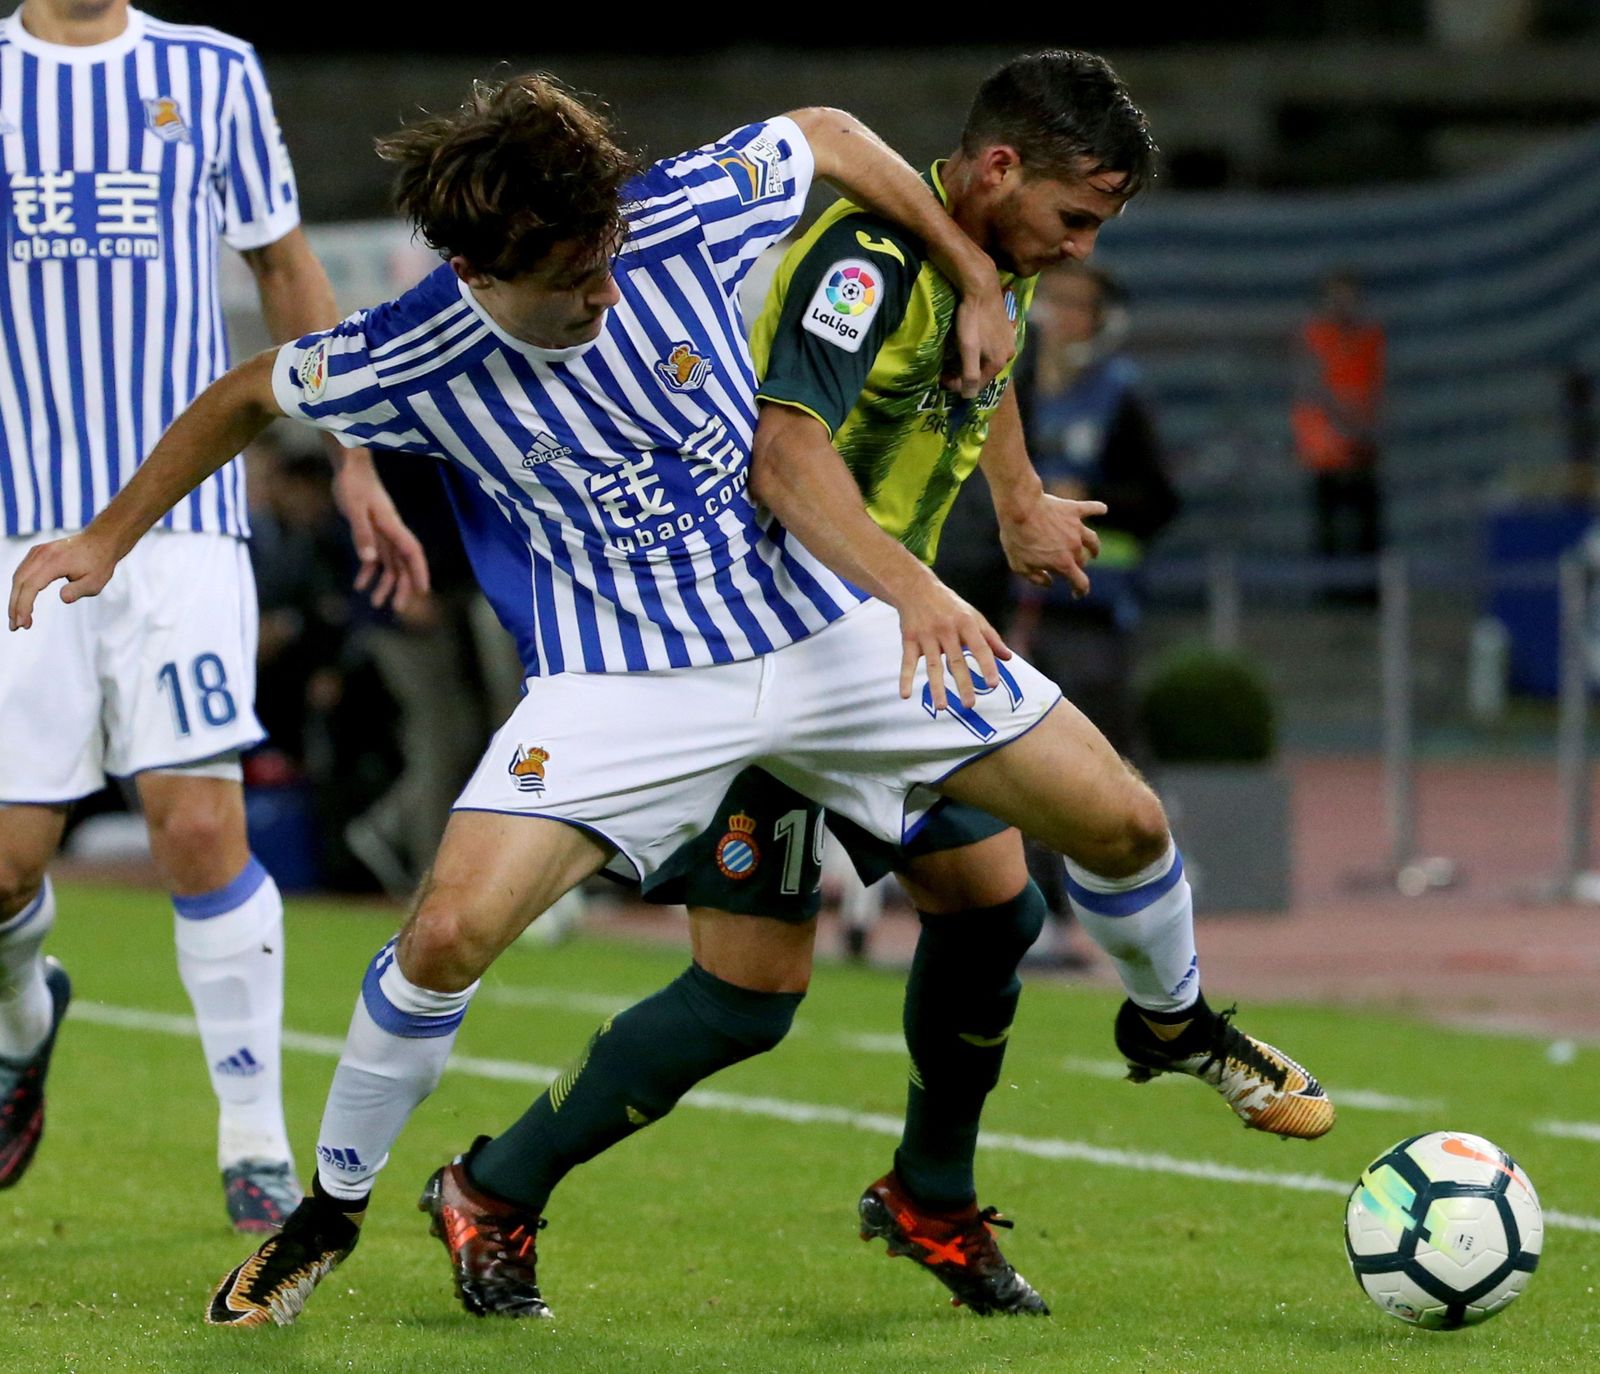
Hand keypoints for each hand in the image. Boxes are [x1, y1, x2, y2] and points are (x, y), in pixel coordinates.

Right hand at [8, 531, 117, 629]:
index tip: (23, 623)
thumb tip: (64, 598)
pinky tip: (22, 602)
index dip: (23, 606)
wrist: (101, 541)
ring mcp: (37, 552)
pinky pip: (22, 571)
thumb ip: (78, 590)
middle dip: (14, 606)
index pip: (31, 586)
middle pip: (19, 582)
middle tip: (15, 627)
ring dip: (15, 598)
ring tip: (16, 618)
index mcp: (54, 562)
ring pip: (18, 577)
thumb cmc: (99, 563)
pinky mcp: (37, 552)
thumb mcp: (95, 582)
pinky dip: (19, 588)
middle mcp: (41, 555)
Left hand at [331, 451, 430, 611]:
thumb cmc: (352, 483)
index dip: (419, 572)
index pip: (412, 552)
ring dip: (386, 584)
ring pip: (391, 563)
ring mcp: (383, 533)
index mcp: (392, 526)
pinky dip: (369, 572)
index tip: (423, 591)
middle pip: (404, 563)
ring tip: (376, 603)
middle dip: (403, 586)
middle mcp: (392, 532)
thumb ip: (361, 534)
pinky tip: (359, 585)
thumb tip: (369, 560)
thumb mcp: (354, 509)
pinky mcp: (372, 532)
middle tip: (398, 609)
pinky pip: (375, 556)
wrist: (349, 465)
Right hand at [890, 570, 1012, 710]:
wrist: (916, 588)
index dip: (987, 666)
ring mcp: (927, 634)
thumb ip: (991, 638)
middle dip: (963, 684)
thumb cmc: (950, 606)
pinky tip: (905, 695)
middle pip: (956, 661)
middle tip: (970, 705)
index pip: (980, 648)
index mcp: (966, 623)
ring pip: (933, 665)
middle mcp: (947, 629)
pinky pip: (907, 662)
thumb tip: (1008, 658)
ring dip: (937, 687)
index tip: (993, 684)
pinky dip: (905, 678)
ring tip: (942, 707)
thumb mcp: (974, 616)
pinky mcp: (909, 638)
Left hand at [945, 282, 1015, 398]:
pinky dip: (979, 352)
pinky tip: (969, 345)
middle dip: (965, 374)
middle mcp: (1009, 354)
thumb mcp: (968, 349)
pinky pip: (991, 348)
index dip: (959, 385)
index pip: (978, 384)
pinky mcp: (1006, 329)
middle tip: (947, 370)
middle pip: (983, 372)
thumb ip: (970, 374)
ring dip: (971, 363)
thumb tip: (969, 397)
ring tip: (955, 358)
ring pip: (987, 360)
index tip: (943, 379)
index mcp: (999, 362)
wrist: (981, 288)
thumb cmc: (971, 319)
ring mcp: (1009, 341)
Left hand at [997, 493, 1106, 594]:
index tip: (1077, 593)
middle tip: (1068, 565)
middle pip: (1083, 561)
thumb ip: (1036, 578)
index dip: (1081, 591)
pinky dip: (1098, 509)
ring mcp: (1076, 528)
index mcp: (1062, 563)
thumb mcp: (1019, 566)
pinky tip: (1103, 509)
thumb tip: (1050, 583)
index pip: (1080, 582)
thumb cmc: (1016, 538)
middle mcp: (1074, 547)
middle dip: (1077, 566)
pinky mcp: (1073, 510)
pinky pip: (1091, 509)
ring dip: (1094, 548)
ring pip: (1092, 540)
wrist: (1019, 509)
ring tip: (1094, 550)